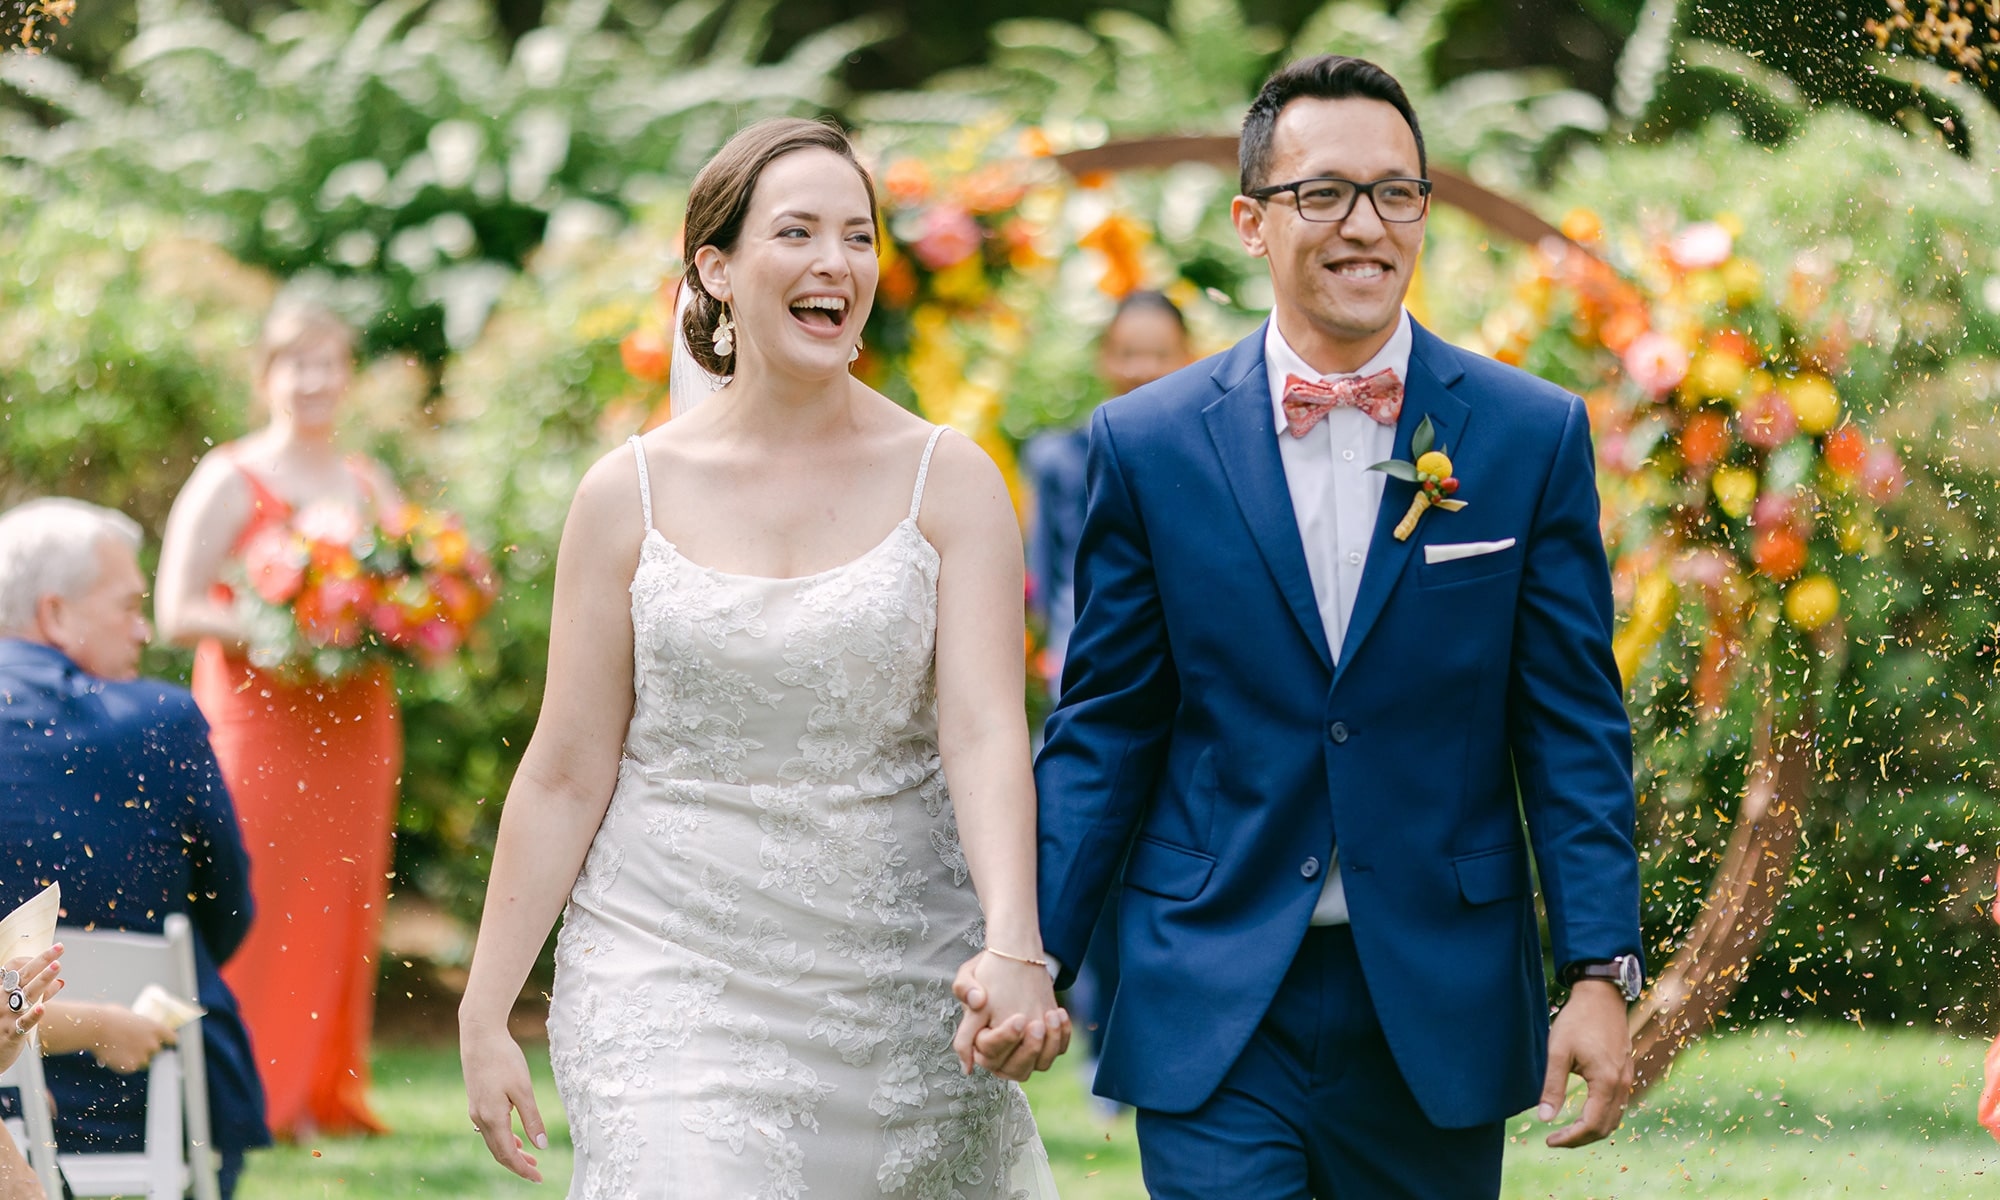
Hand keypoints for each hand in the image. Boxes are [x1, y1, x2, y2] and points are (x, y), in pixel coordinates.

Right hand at [0, 944, 63, 1071]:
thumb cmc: (1, 1027)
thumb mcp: (15, 1008)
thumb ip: (38, 995)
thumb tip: (60, 982)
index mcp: (1, 991)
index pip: (17, 969)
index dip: (36, 958)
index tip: (56, 949)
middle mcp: (2, 1000)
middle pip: (24, 976)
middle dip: (42, 961)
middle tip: (59, 948)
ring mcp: (5, 1016)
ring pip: (25, 995)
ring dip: (42, 980)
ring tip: (57, 967)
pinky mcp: (10, 1034)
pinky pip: (23, 1024)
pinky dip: (32, 1016)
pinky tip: (42, 1009)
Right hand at [80, 1005, 176, 1073]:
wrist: (95, 1028)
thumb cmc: (110, 1017)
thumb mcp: (133, 1015)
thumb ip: (143, 1024)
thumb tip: (143, 1025)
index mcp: (157, 1028)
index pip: (173, 1040)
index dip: (169, 1043)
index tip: (166, 1046)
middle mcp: (153, 1043)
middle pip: (158, 1053)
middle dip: (149, 1051)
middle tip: (135, 1047)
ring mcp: (143, 1056)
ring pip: (145, 1062)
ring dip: (138, 1059)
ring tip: (123, 1050)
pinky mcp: (131, 1066)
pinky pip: (132, 1068)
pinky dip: (126, 1064)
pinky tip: (116, 1056)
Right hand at [461, 1014, 548, 1181]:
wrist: (480, 1036)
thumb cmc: (504, 1059)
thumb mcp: (523, 1089)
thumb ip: (532, 1119)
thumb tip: (541, 1146)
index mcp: (493, 1118)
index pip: (507, 1154)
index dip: (522, 1169)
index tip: (538, 1178)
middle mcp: (480, 1118)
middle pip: (499, 1152)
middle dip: (517, 1164)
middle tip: (537, 1173)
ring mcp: (476, 1110)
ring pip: (493, 1141)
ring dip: (511, 1152)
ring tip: (530, 1159)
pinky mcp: (477, 1101)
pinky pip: (489, 1129)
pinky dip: (503, 1138)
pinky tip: (515, 1138)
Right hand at [950, 951, 1069, 1081]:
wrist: (1015, 962)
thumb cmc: (990, 973)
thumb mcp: (968, 974)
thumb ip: (964, 988)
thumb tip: (975, 1002)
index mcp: (979, 1041)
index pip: (989, 1053)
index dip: (1004, 1039)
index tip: (1018, 1018)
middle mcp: (1002, 1053)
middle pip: (1015, 1069)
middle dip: (1029, 1049)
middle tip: (1036, 1025)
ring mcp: (1025, 1051)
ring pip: (1041, 1064)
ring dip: (1049, 1044)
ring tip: (1052, 1015)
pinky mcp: (1045, 1044)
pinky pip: (1058, 1050)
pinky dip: (1062, 1037)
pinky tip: (1060, 1013)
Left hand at [1539, 979, 1633, 1147]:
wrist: (1602, 995)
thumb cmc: (1577, 1020)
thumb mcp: (1558, 1051)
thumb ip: (1552, 1086)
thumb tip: (1543, 1119)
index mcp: (1606, 1081)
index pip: (1591, 1125)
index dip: (1570, 1138)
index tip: (1549, 1140)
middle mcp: (1622, 1084)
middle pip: (1605, 1127)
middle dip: (1580, 1139)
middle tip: (1555, 1139)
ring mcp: (1627, 1078)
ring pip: (1614, 1119)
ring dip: (1591, 1130)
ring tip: (1567, 1130)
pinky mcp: (1625, 1072)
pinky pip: (1617, 1105)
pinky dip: (1601, 1117)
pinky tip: (1583, 1114)